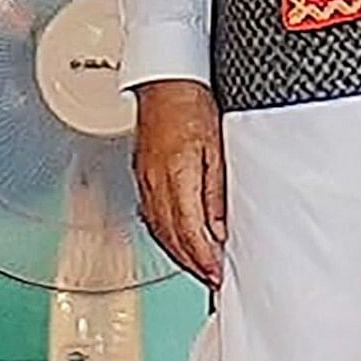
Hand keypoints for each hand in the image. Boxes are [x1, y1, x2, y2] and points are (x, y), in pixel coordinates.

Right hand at [131, 79, 226, 288]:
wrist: (165, 81)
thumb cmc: (193, 104)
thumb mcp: (217, 148)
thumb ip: (215, 192)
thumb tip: (218, 228)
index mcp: (175, 175)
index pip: (189, 230)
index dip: (203, 257)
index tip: (216, 273)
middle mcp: (155, 182)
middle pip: (172, 237)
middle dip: (192, 263)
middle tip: (210, 279)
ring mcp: (145, 181)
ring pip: (159, 230)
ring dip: (179, 254)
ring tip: (197, 267)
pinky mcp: (142, 177)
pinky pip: (151, 217)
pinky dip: (165, 236)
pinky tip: (176, 241)